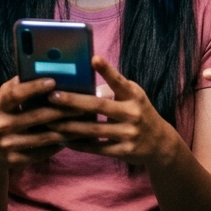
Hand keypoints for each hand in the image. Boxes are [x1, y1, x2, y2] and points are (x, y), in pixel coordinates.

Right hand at [0, 76, 74, 169]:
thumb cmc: (3, 116)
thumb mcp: (4, 100)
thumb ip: (18, 86)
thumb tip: (41, 67)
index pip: (15, 94)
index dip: (34, 87)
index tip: (53, 81)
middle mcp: (1, 125)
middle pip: (37, 116)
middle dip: (62, 109)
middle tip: (81, 102)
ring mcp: (8, 145)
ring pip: (44, 136)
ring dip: (66, 128)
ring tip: (83, 120)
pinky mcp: (16, 161)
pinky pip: (43, 152)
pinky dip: (59, 144)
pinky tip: (73, 136)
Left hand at [48, 57, 177, 167]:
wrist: (161, 144)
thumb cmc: (140, 113)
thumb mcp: (133, 97)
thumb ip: (114, 89)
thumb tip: (85, 83)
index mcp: (134, 96)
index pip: (119, 81)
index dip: (107, 70)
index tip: (93, 58)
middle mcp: (132, 114)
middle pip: (99, 106)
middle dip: (74, 101)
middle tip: (53, 96)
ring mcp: (128, 134)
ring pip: (94, 129)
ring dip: (70, 126)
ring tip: (50, 121)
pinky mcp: (123, 151)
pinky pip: (96, 148)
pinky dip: (79, 144)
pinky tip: (63, 140)